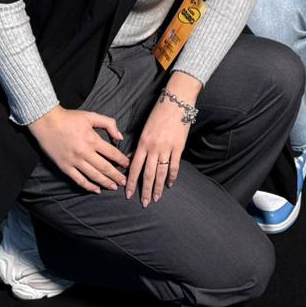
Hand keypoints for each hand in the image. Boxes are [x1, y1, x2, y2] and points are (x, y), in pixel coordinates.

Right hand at [28, 105, 129, 192]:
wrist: (47, 122)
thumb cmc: (70, 118)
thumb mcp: (91, 116)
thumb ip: (108, 124)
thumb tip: (119, 136)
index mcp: (93, 140)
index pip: (112, 153)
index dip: (122, 160)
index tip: (128, 165)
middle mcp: (85, 153)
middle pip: (105, 167)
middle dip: (116, 176)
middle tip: (125, 182)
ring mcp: (74, 161)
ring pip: (93, 176)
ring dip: (105, 183)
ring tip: (114, 187)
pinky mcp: (65, 167)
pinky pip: (78, 180)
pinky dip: (88, 186)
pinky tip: (96, 190)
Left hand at [126, 76, 199, 205]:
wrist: (176, 103)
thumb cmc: (158, 114)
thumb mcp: (144, 129)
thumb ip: (139, 146)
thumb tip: (132, 159)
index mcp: (143, 143)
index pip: (134, 167)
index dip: (130, 182)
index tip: (127, 194)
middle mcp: (153, 148)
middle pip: (148, 174)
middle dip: (145, 190)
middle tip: (144, 203)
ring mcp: (167, 148)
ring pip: (161, 173)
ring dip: (158, 187)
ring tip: (156, 198)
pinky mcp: (179, 147)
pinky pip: (174, 165)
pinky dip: (172, 177)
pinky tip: (170, 184)